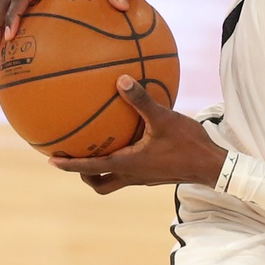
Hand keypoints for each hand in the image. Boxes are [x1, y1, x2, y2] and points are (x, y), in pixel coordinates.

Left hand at [50, 76, 227, 193]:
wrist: (213, 166)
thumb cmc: (188, 145)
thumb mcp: (164, 119)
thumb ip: (142, 100)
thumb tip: (121, 79)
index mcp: (128, 164)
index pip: (91, 168)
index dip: (69, 165)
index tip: (50, 161)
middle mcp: (133, 175)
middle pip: (100, 185)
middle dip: (84, 176)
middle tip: (74, 161)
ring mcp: (146, 178)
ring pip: (115, 182)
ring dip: (102, 173)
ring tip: (97, 156)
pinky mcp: (157, 176)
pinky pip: (132, 173)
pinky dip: (123, 164)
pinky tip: (131, 146)